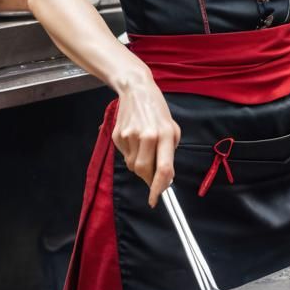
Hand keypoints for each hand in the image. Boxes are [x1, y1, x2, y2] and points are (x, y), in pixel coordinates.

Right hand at [111, 76, 180, 206]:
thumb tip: (165, 177)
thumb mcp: (172, 128)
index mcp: (164, 134)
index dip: (159, 188)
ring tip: (145, 149)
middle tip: (153, 177)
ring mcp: (129, 136)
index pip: (163, 168)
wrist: (136, 90)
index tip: (155, 199)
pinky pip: (124, 155)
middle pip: (144, 171)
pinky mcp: (117, 136)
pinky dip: (131, 154)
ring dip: (140, 165)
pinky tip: (135, 140)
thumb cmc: (158, 111)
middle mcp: (147, 136)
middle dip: (148, 179)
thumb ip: (169, 152)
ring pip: (132, 166)